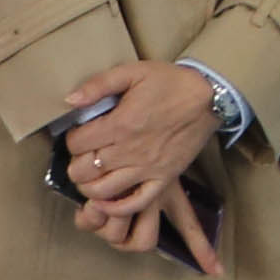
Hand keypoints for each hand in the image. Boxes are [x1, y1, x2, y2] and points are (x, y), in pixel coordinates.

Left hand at [56, 58, 221, 204]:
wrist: (209, 97)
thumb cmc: (170, 83)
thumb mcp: (133, 72)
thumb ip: (99, 84)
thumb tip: (70, 100)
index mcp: (120, 124)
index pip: (76, 144)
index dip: (71, 139)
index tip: (79, 134)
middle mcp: (130, 150)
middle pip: (83, 171)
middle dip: (75, 165)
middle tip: (83, 156)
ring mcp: (147, 168)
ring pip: (102, 191)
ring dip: (89, 186)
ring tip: (92, 176)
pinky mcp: (163, 178)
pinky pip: (136, 203)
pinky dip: (117, 207)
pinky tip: (108, 200)